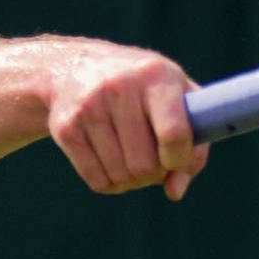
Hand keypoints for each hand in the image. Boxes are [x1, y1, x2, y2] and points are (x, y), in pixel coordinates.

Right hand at [45, 40, 210, 198]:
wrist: (76, 67)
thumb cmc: (142, 89)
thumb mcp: (177, 100)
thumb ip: (193, 147)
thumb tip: (175, 191)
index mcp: (155, 75)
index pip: (173, 133)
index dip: (179, 159)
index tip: (175, 159)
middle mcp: (119, 87)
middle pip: (145, 164)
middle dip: (154, 173)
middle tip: (152, 161)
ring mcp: (88, 107)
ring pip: (121, 176)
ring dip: (132, 180)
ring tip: (132, 160)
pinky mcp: (65, 127)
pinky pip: (97, 181)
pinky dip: (110, 183)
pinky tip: (112, 164)